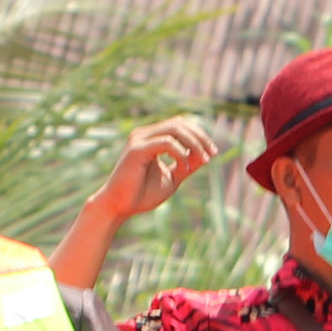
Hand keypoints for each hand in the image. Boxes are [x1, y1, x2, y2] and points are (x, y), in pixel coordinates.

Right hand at [91, 116, 220, 221]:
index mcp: (150, 138)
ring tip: (204, 160)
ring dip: (194, 143)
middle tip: (212, 154)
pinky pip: (166, 143)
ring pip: (174, 129)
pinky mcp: (136, 150)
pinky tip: (184, 168)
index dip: (199, 134)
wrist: (118, 207)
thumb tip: (205, 154)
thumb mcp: (172, 177)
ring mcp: (139, 140)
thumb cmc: (142, 195)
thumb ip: (187, 164)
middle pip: (179, 123)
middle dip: (200, 137)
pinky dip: (181, 154)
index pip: (179, 124)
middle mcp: (143, 134)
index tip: (213, 152)